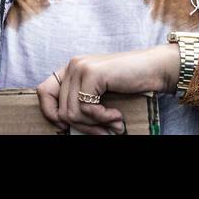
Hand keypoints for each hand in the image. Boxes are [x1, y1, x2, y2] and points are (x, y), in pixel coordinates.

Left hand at [36, 44, 179, 134]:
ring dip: (95, 125)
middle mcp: (73, 66)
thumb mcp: (99, 93)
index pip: (44, 91)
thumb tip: (64, 127)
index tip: (66, 127)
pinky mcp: (92, 74)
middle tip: (104, 132)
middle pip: (61, 110)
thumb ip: (82, 103)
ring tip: (113, 124)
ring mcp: (81, 68)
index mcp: (71, 69)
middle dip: (84, 127)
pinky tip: (116, 116)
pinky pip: (86, 109)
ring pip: (73, 113)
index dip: (50, 113)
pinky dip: (102, 118)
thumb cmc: (129, 83)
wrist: (153, 68)